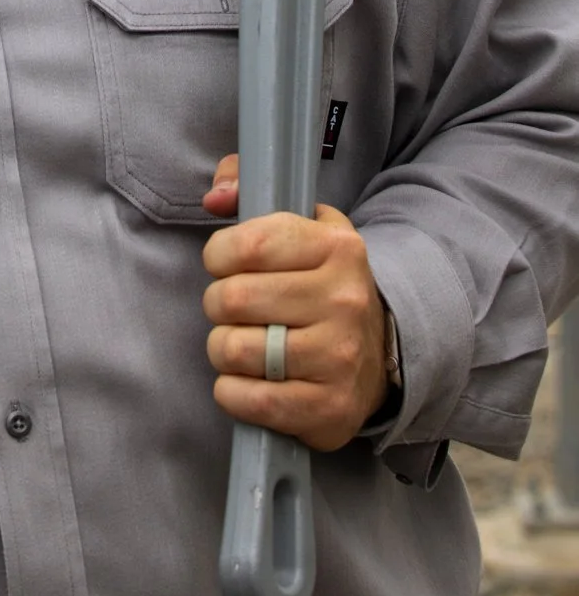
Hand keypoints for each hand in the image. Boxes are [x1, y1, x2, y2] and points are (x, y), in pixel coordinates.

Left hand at [199, 154, 389, 451]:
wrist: (379, 353)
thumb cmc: (320, 281)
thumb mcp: (299, 223)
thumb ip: (249, 186)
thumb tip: (217, 195)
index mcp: (337, 247)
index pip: (248, 243)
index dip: (219, 255)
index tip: (226, 263)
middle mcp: (344, 300)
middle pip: (233, 298)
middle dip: (218, 303)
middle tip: (235, 308)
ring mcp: (339, 358)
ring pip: (234, 350)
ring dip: (222, 348)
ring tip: (243, 342)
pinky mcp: (330, 408)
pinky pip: (250, 400)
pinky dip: (232, 392)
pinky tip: (247, 380)